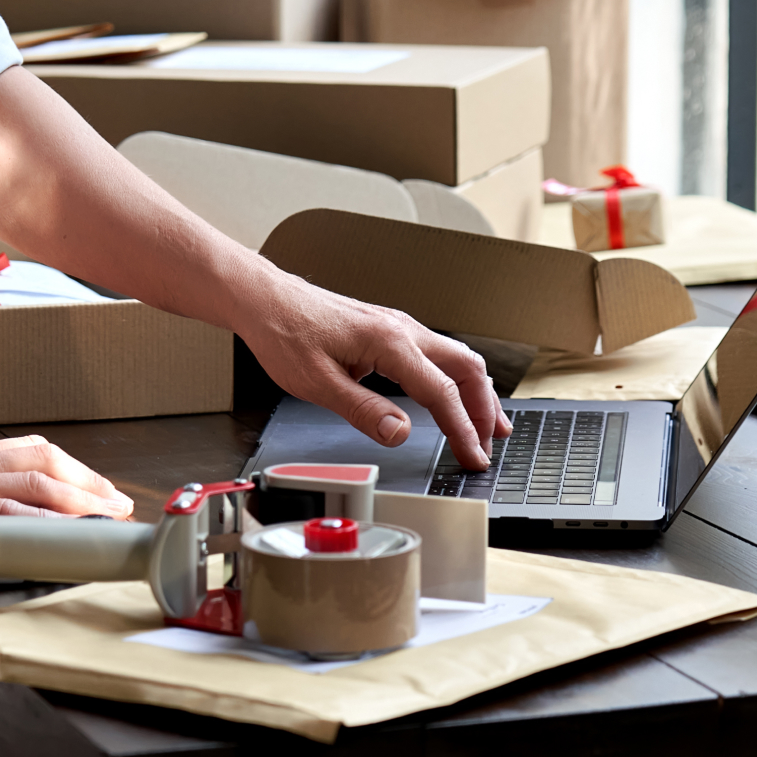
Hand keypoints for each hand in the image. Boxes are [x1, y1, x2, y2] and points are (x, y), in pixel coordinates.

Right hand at [0, 434, 135, 543]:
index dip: (70, 468)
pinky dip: (41, 522)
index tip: (96, 486)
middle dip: (88, 482)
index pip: (30, 452)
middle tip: (119, 502)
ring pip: (38, 483)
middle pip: (46, 462)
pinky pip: (5, 512)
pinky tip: (62, 533)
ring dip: (80, 500)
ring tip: (108, 517)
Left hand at [236, 275, 510, 471]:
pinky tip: (454, 395)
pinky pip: (438, 354)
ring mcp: (398, 326)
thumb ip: (362, 410)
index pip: (442, 393)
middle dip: (485, 409)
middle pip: (467, 368)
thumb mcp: (317, 384)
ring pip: (457, 357)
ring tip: (489, 423)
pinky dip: (457, 379)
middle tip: (491, 444)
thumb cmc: (284, 333)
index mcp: (389, 342)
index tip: (473, 457)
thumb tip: (399, 433)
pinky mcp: (389, 330)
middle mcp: (402, 329)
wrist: (266, 300)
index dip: (463, 430)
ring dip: (477, 392)